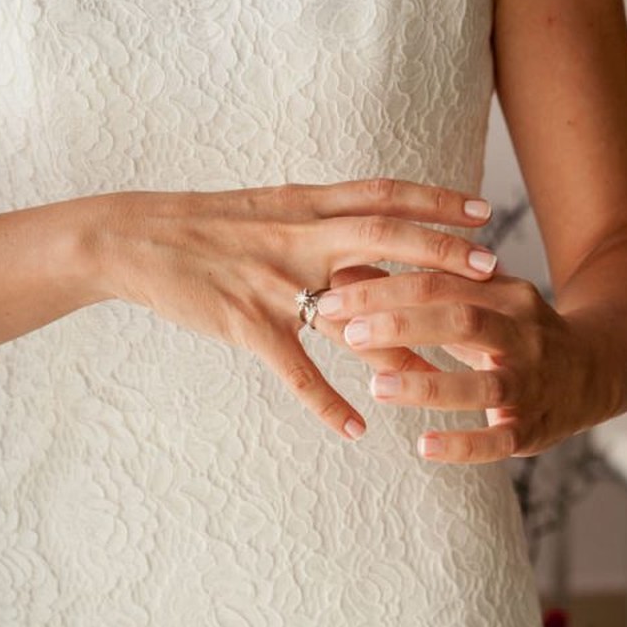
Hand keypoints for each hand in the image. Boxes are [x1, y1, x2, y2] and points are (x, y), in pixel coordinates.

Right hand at [84, 178, 499, 441]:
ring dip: (405, 335)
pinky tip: (355, 431)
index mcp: (302, 205)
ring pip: (354, 308)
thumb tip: (355, 222)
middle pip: (386, 237)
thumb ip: (310, 216)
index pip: (382, 195)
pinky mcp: (247, 323)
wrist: (133, 239)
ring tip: (449, 364)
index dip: (435, 200)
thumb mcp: (261, 207)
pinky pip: (297, 370)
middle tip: (493, 270)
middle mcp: (298, 236)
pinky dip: (328, 402)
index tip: (480, 209)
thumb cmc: (197, 224)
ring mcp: (275, 280)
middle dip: (443, 252)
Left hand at [312, 269, 619, 460]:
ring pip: (482, 384)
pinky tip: (423, 447)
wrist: (598, 368)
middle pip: (462, 319)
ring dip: (427, 385)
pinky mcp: (534, 429)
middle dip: (402, 324)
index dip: (384, 287)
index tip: (332, 294)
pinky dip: (462, 445)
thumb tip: (341, 270)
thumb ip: (414, 289)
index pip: (439, 282)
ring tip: (378, 387)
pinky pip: (499, 440)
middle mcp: (522, 334)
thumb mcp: (475, 299)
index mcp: (504, 294)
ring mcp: (530, 383)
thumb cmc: (513, 329)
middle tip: (348, 332)